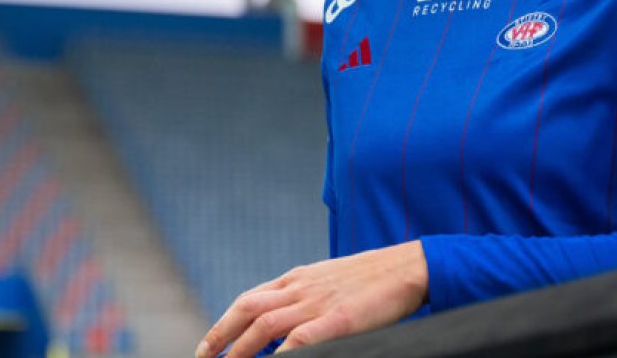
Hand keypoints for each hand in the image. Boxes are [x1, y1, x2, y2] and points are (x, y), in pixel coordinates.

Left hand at [195, 241, 427, 355]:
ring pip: (265, 326)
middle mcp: (300, 289)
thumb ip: (304, 297)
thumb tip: (283, 324)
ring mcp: (317, 303)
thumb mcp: (329, 281)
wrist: (407, 267)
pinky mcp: (338, 320)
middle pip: (247, 310)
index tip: (208, 345)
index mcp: (297, 279)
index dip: (224, 322)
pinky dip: (281, 354)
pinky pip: (301, 339)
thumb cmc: (371, 280)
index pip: (249, 299)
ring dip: (239, 350)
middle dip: (220, 336)